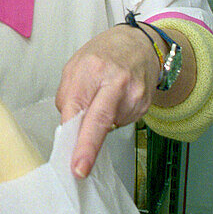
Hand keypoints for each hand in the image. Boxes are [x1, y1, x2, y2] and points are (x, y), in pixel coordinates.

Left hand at [55, 26, 158, 178]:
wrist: (139, 43)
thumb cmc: (104, 53)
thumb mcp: (75, 65)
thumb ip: (68, 96)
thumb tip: (68, 127)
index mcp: (92, 69)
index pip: (78, 108)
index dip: (74, 136)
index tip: (72, 160)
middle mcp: (115, 82)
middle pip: (100, 121)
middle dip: (88, 148)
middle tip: (80, 170)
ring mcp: (134, 95)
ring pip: (109, 125)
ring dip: (99, 123)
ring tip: (103, 97)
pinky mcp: (144, 105)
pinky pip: (121, 122)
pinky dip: (114, 118)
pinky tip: (116, 101)